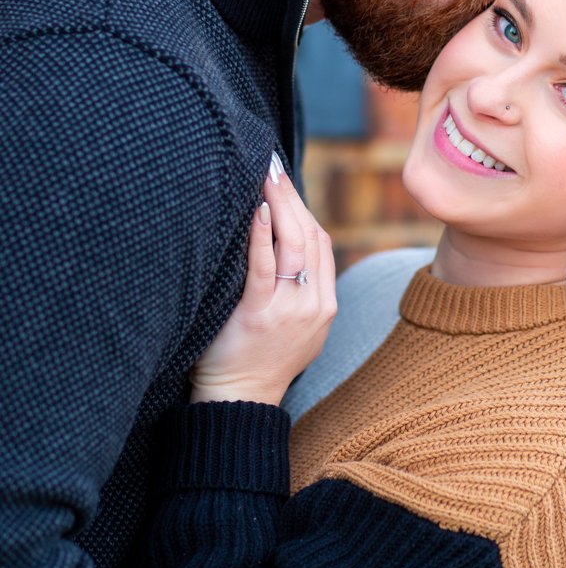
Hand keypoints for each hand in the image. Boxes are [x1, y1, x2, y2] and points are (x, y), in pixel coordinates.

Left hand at [189, 155, 336, 405]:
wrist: (239, 401)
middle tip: (272, 167)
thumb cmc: (257, 360)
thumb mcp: (296, 327)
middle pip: (311, 237)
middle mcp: (314, 305)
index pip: (322, 244)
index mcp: (324, 306)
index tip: (284, 185)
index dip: (304, 210)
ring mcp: (290, 311)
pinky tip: (256, 210)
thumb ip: (299, 291)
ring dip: (279, 205)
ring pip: (294, 245)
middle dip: (292, 198)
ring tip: (264, 177)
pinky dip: (262, 235)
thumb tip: (285, 246)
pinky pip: (264, 267)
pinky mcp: (259, 315)